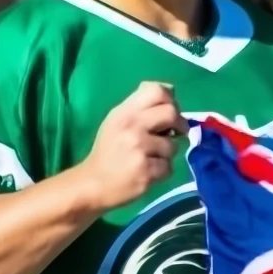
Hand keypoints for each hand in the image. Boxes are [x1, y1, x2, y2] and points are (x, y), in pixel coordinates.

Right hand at [75, 82, 188, 212]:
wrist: (92, 183)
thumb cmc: (108, 150)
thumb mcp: (117, 120)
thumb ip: (141, 105)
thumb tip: (171, 90)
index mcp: (125, 112)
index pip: (157, 91)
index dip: (170, 99)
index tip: (171, 110)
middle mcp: (132, 126)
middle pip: (171, 114)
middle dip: (179, 124)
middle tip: (176, 133)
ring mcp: (139, 149)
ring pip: (172, 145)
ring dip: (166, 153)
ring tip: (151, 158)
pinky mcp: (146, 171)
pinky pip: (169, 167)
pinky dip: (162, 171)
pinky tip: (149, 171)